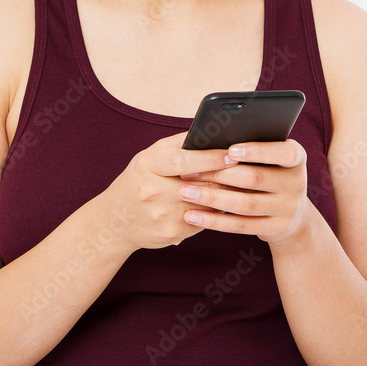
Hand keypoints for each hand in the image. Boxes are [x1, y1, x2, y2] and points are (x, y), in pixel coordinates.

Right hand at [101, 131, 238, 251]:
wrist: (115, 222)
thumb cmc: (139, 181)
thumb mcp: (150, 156)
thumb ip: (179, 143)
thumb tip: (211, 131)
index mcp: (147, 166)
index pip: (183, 161)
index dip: (210, 158)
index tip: (232, 154)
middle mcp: (153, 192)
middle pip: (200, 184)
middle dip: (228, 177)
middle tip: (251, 168)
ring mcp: (162, 216)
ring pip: (207, 204)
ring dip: (228, 195)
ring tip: (247, 185)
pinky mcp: (172, 234)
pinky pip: (204, 220)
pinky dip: (219, 211)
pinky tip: (231, 203)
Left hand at [176, 139, 311, 244]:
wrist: (292, 214)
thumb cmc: (269, 174)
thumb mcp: (271, 160)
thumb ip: (251, 149)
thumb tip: (210, 142)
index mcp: (296, 158)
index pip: (282, 152)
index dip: (258, 151)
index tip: (230, 150)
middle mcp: (297, 182)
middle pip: (255, 178)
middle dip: (218, 175)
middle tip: (188, 172)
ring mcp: (289, 208)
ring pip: (245, 204)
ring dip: (212, 199)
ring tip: (184, 192)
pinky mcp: (276, 228)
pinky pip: (241, 225)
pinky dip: (214, 221)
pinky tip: (192, 215)